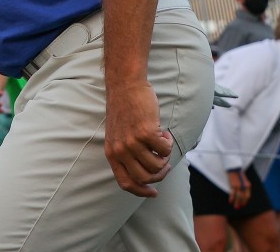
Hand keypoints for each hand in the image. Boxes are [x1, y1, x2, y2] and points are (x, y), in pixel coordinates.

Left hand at [104, 82, 172, 197]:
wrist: (125, 86)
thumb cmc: (125, 110)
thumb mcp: (118, 136)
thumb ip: (126, 154)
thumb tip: (146, 176)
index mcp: (111, 153)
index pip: (125, 183)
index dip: (141, 191)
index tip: (154, 193)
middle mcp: (120, 150)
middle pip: (145, 178)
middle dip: (159, 174)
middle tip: (164, 162)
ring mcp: (132, 142)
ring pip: (157, 166)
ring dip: (165, 156)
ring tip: (161, 141)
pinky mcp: (145, 133)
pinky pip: (164, 150)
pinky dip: (167, 142)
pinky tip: (162, 131)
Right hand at [227, 169, 250, 208]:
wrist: (234, 168)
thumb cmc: (238, 175)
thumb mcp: (243, 180)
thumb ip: (244, 187)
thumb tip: (242, 194)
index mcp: (248, 185)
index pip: (247, 196)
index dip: (245, 201)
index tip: (243, 205)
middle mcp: (244, 186)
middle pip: (243, 197)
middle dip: (241, 203)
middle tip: (238, 208)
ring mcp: (239, 186)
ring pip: (238, 197)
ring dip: (237, 203)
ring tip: (235, 207)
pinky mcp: (233, 185)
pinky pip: (232, 193)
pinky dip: (231, 198)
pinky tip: (230, 202)